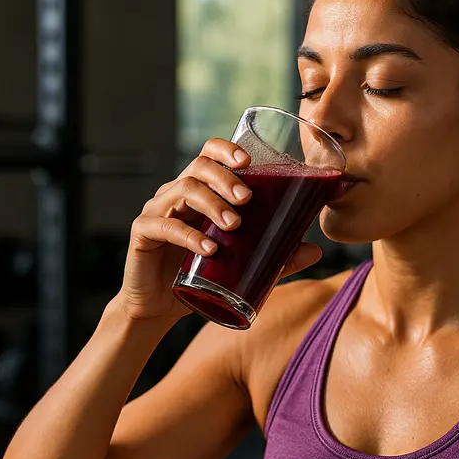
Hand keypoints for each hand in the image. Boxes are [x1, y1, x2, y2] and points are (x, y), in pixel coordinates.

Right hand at [115, 138, 322, 323]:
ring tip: (234, 225)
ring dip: (212, 204)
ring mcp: (157, 211)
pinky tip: (208, 250)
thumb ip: (276, 257)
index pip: (208, 155)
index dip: (226, 150)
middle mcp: (176, 194)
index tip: (247, 161)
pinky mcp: (142, 233)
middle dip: (225, 179)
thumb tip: (316, 250)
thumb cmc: (200, 277)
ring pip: (183, 189)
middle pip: (198, 167)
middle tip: (247, 200)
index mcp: (199, 192)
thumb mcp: (242, 264)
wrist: (159, 308)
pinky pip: (164, 226)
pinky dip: (188, 236)